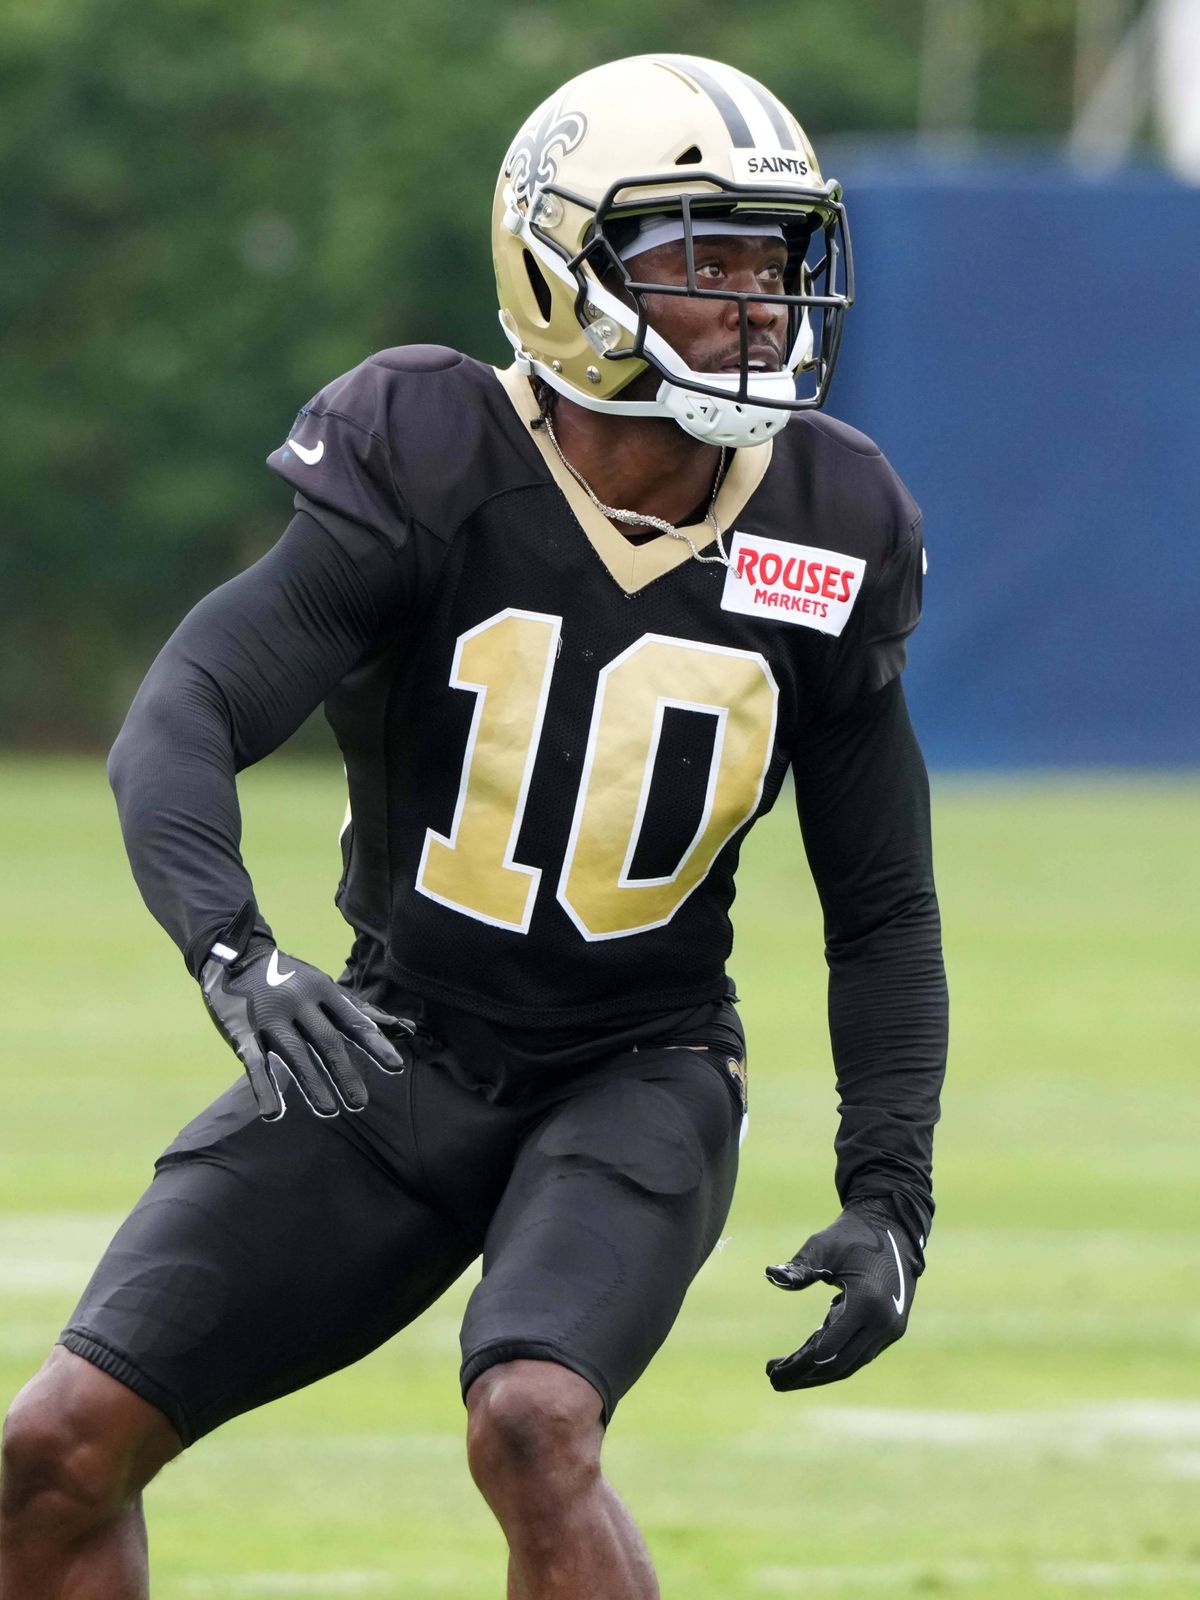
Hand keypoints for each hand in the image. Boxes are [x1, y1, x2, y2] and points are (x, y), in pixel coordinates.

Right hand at [200, 938, 412, 1120]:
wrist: (236, 957)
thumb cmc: (292, 978)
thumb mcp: (326, 987)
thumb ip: (361, 1011)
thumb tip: (404, 1030)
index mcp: (323, 989)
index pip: (353, 1021)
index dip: (375, 1044)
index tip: (396, 1067)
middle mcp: (299, 1002)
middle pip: (326, 1041)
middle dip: (344, 1072)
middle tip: (360, 1103)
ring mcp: (270, 1018)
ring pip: (295, 1054)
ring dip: (312, 1085)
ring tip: (329, 1111)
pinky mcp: (242, 1032)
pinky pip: (254, 1063)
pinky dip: (263, 1089)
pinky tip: (274, 1114)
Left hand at [764, 1198, 924, 1389]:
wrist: (892, 1228)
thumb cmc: (852, 1234)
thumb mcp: (822, 1246)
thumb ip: (799, 1267)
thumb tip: (772, 1275)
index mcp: (868, 1302)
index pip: (830, 1346)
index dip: (801, 1363)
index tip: (773, 1371)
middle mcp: (884, 1322)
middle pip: (840, 1364)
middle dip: (805, 1375)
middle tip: (773, 1380)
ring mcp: (890, 1329)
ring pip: (850, 1363)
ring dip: (818, 1373)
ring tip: (784, 1376)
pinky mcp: (890, 1329)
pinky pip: (859, 1353)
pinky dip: (833, 1360)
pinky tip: (807, 1360)